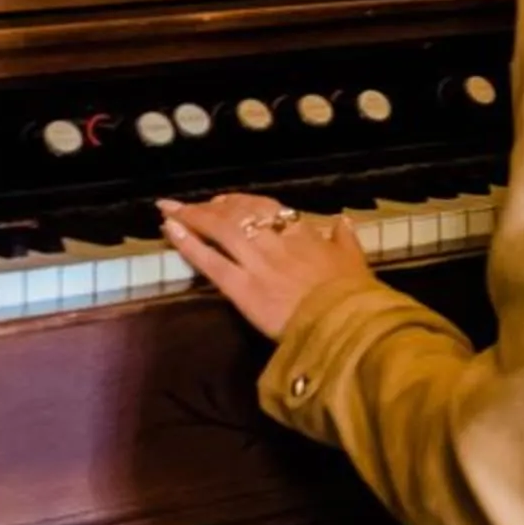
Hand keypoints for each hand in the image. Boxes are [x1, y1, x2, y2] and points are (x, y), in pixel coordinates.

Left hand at [160, 192, 379, 339]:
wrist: (344, 322)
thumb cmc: (352, 294)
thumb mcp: (354, 260)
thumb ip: (344, 239)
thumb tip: (343, 222)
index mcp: (301, 232)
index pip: (266, 208)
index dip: (242, 202)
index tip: (226, 202)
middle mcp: (275, 241)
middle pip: (237, 214)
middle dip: (211, 207)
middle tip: (192, 205)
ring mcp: (256, 262)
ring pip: (219, 231)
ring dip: (192, 217)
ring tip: (170, 210)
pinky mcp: (242, 288)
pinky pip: (210, 262)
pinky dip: (188, 244)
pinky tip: (170, 230)